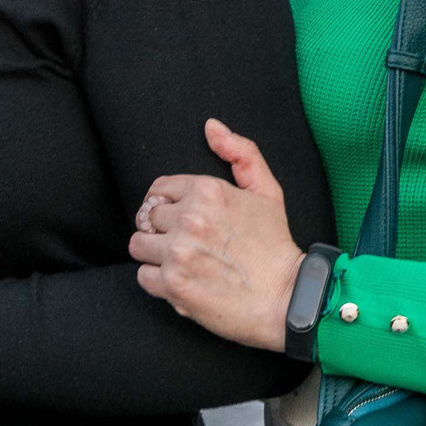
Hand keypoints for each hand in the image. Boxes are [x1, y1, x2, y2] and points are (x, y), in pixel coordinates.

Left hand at [130, 119, 304, 352]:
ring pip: (138, 245)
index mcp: (207, 190)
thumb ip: (241, 153)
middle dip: (163, 230)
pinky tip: (183, 280)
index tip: (183, 221)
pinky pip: (142, 276)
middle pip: (147, 217)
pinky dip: (158, 281)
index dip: (169, 206)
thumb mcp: (267, 191)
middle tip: (188, 244)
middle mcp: (189, 218)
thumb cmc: (275, 245)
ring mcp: (178, 252)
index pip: (158, 190)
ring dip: (155, 254)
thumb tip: (210, 126)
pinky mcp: (173, 284)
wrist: (286, 298)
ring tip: (181, 262)